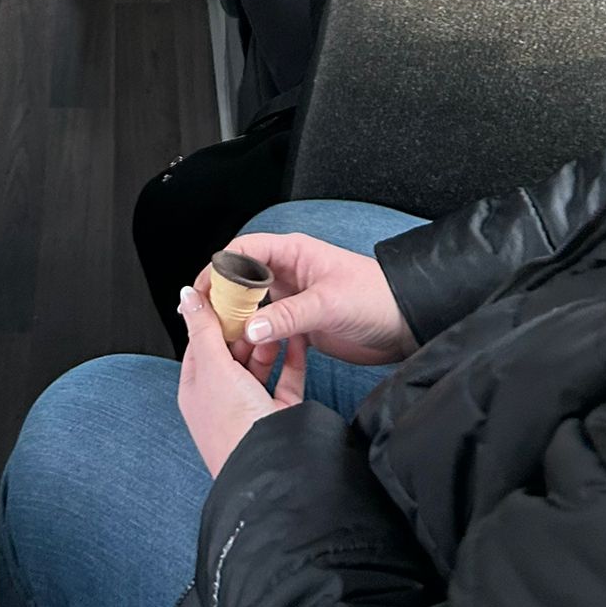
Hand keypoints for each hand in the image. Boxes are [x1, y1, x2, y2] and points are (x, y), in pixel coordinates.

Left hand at [176, 283, 306, 476]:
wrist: (269, 469)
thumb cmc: (232, 425)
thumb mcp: (213, 368)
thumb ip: (203, 328)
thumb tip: (186, 296)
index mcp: (197, 388)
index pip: (201, 341)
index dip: (213, 315)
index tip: (227, 290)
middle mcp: (223, 397)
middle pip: (232, 351)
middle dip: (244, 327)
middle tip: (256, 301)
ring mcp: (253, 405)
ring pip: (260, 362)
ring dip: (267, 340)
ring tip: (275, 317)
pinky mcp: (280, 411)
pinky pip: (287, 376)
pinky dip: (292, 356)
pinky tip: (296, 335)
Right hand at [192, 233, 415, 375]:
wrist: (405, 325)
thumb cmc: (375, 298)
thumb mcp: (328, 304)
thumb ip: (287, 316)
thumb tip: (249, 329)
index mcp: (292, 253)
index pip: (243, 252)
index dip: (218, 269)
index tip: (201, 292)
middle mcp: (288, 272)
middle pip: (241, 280)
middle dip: (221, 300)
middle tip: (204, 323)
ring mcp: (293, 298)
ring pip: (252, 307)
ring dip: (237, 324)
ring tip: (222, 343)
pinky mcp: (300, 323)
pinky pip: (267, 329)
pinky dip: (255, 340)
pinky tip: (248, 354)